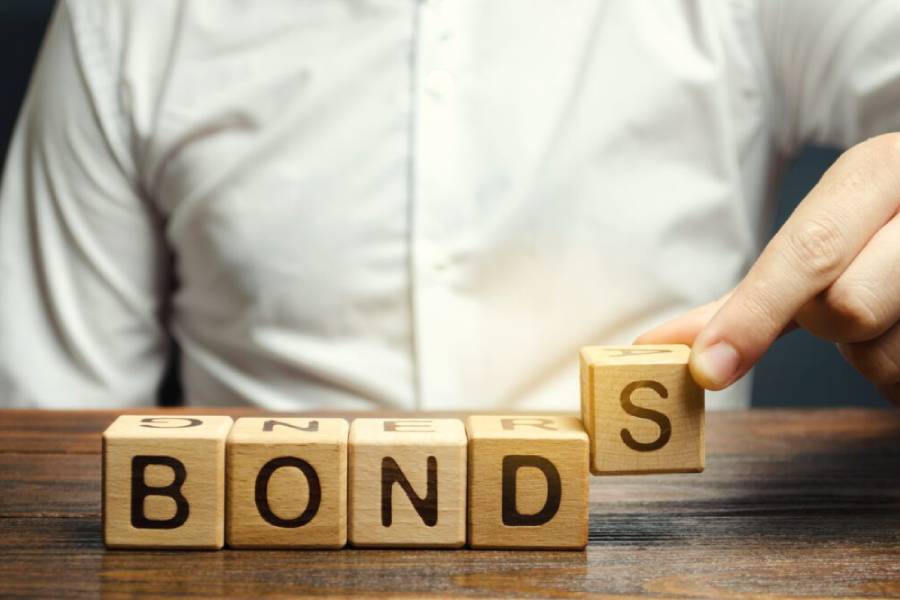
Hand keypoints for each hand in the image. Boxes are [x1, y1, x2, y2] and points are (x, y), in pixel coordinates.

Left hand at [637, 133, 899, 406]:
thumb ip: (750, 294)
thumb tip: (660, 343)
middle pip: (846, 308)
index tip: (707, 371)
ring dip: (881, 356)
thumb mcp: (827, 233)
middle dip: (837, 325)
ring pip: (888, 355)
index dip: (752, 317)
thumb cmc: (887, 230)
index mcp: (875, 171)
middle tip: (864, 298)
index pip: (805, 252)